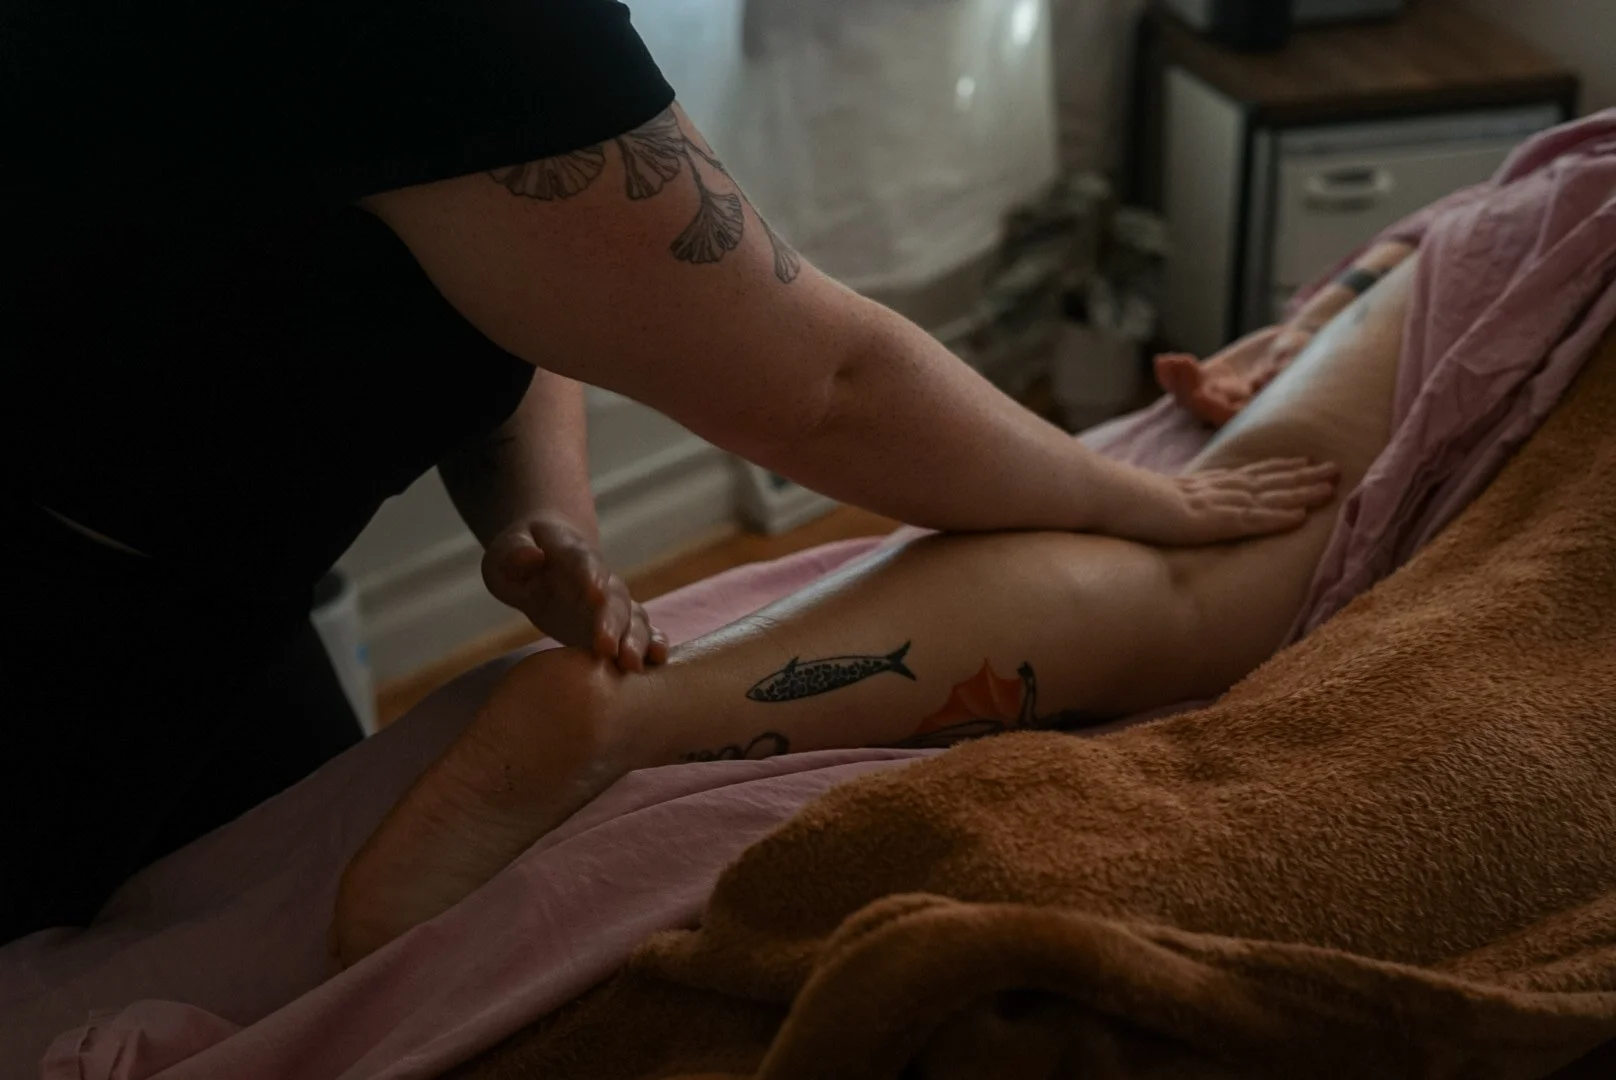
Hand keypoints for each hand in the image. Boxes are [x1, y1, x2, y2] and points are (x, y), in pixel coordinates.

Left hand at [482, 513, 667, 669]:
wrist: (546, 556)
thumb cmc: (519, 558)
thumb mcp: (503, 553)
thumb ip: (514, 554)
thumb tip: (532, 557)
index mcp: (570, 554)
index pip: (583, 562)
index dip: (590, 576)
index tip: (594, 595)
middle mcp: (599, 578)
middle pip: (614, 598)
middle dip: (613, 623)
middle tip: (607, 649)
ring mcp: (611, 601)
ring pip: (633, 618)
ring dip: (636, 640)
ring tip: (632, 666)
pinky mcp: (617, 623)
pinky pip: (643, 631)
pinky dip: (654, 644)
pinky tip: (657, 662)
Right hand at [1099, 458, 1340, 545]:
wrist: (1108, 498)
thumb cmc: (1120, 501)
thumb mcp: (1150, 502)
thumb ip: (1166, 504)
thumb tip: (1163, 511)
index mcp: (1200, 487)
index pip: (1246, 476)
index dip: (1276, 469)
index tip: (1302, 462)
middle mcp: (1213, 491)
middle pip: (1266, 481)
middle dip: (1301, 476)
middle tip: (1334, 468)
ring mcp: (1213, 506)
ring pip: (1267, 497)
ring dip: (1301, 492)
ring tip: (1331, 487)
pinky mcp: (1210, 522)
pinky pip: (1250, 520)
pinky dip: (1277, 517)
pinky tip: (1301, 516)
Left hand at [1155, 326, 1300, 426]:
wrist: (1291, 344)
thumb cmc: (1301, 354)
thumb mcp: (1298, 356)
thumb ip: (1283, 369)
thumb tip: (1264, 380)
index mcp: (1256, 412)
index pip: (1230, 417)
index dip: (1214, 409)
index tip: (1201, 394)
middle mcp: (1231, 409)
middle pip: (1203, 409)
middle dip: (1190, 390)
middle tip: (1185, 366)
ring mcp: (1216, 394)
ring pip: (1188, 396)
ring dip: (1177, 380)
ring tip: (1174, 360)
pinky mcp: (1206, 379)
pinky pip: (1182, 381)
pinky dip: (1170, 374)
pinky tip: (1163, 361)